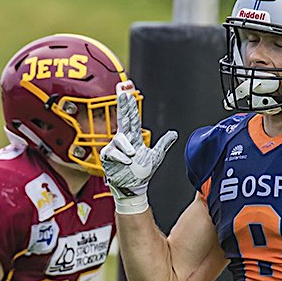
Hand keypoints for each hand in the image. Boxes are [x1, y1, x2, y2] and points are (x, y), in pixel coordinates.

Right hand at [101, 81, 176, 213]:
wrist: (133, 187)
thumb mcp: (155, 157)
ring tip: (132, 156)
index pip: (132, 118)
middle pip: (123, 118)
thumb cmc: (142, 173)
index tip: (127, 92)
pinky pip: (113, 151)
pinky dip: (121, 156)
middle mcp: (123, 140)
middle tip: (122, 93)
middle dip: (122, 105)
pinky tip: (126, 161)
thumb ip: (163, 143)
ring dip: (126, 147)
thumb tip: (174, 133)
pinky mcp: (107, 156)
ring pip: (119, 139)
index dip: (130, 106)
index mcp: (134, 138)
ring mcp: (114, 148)